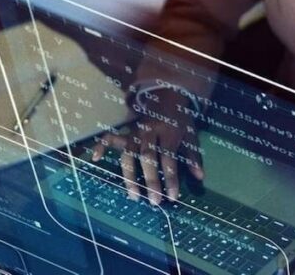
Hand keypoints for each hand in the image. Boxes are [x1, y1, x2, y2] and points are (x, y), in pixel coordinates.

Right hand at [90, 88, 203, 204]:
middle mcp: (150, 131)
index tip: (173, 197)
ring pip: (128, 153)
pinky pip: (110, 137)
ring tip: (133, 196)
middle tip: (154, 201)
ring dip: (129, 175)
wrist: (167, 93)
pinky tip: (95, 157)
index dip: (171, 179)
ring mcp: (135, 131)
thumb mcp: (191, 134)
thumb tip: (199, 177)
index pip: (169, 159)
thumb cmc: (180, 118)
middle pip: (147, 157)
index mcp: (168, 132)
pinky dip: (101, 145)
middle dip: (150, 180)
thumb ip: (193, 155)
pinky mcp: (126, 131)